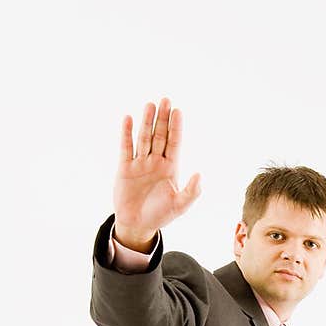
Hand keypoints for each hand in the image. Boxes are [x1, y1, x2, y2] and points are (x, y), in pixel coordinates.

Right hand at [113, 98, 201, 249]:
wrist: (138, 226)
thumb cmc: (160, 215)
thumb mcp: (180, 206)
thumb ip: (191, 192)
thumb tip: (200, 174)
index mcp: (170, 168)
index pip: (174, 143)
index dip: (176, 127)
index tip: (178, 111)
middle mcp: (155, 162)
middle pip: (159, 135)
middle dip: (163, 119)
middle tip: (166, 100)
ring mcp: (140, 164)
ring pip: (144, 138)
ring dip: (146, 121)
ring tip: (150, 105)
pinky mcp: (125, 168)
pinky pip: (126, 148)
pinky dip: (126, 134)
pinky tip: (128, 119)